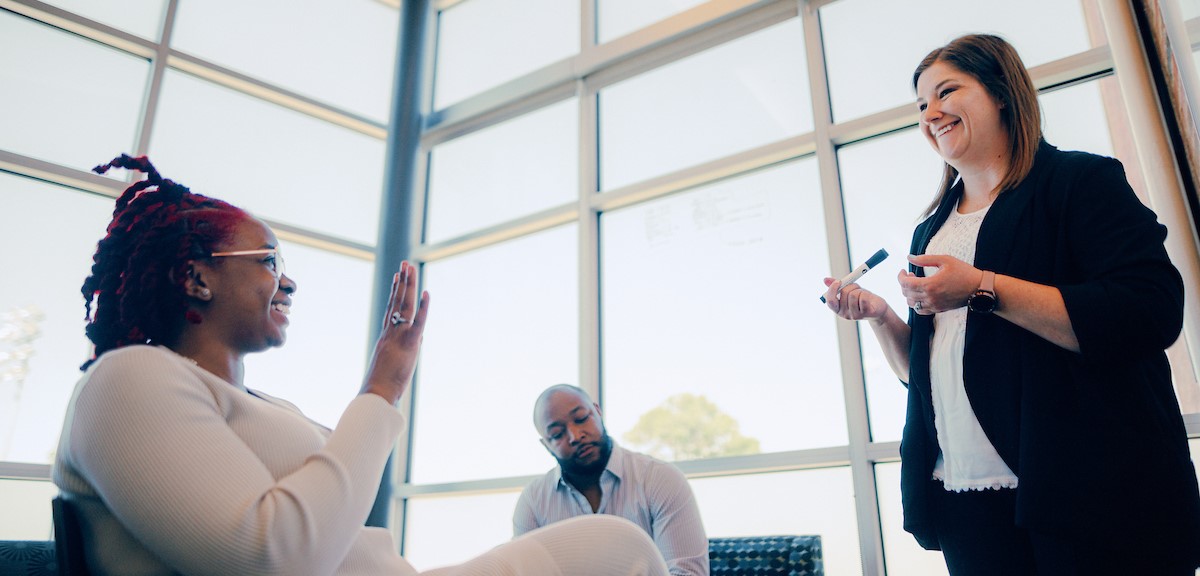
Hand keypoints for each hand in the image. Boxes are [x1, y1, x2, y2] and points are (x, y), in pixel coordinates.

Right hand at [361, 261, 429, 404]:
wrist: (376, 394)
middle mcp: (390, 332)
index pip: (391, 309)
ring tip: (410, 267)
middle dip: (402, 281)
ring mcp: (398, 336)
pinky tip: (426, 293)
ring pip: (404, 306)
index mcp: (386, 337)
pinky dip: (422, 307)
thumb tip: (420, 339)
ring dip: (408, 285)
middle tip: (405, 264)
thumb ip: (406, 348)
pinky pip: (417, 322)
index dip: (395, 292)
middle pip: (397, 301)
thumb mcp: (393, 363)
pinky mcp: (409, 344)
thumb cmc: (381, 386)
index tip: (398, 276)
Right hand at [823, 277, 889, 321]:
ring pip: (854, 294)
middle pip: (843, 293)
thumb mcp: (850, 292)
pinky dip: (866, 294)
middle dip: (851, 286)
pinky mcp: (865, 313)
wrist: (878, 309)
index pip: (830, 301)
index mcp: (838, 309)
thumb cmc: (862, 299)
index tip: (838, 281)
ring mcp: (855, 315)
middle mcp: (845, 314)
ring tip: (864, 295)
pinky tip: (868, 299)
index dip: (832, 290)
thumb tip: (825, 280)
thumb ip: (838, 287)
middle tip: (857, 288)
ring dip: (860, 291)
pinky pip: (863, 298)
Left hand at [900, 254, 981, 314]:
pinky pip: (920, 311)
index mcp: (930, 285)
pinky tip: (921, 294)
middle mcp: (930, 298)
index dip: (900, 276)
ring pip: (911, 303)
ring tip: (916, 284)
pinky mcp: (938, 310)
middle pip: (906, 293)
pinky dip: (916, 303)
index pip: (905, 284)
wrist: (979, 288)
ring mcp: (934, 305)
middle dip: (904, 283)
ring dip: (908, 294)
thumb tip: (909, 257)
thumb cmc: (964, 272)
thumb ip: (924, 259)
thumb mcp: (945, 260)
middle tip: (911, 274)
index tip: (903, 270)